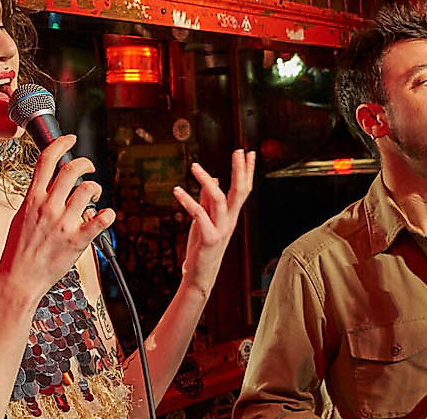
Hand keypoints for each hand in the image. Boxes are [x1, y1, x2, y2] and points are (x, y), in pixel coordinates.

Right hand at [0, 135, 115, 292]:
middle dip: (85, 163)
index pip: (46, 160)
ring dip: (96, 188)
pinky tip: (106, 215)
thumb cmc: (18, 251)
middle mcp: (48, 207)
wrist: (18, 278)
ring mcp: (63, 223)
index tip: (70, 139)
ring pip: (88, 190)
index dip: (60, 144)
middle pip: (72, 170)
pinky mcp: (77, 240)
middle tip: (89, 167)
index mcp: (32, 199)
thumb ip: (37, 200)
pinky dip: (107, 215)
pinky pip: (100, 220)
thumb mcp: (21, 217)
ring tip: (94, 194)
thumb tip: (52, 187)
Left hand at [171, 150, 254, 294]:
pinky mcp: (209, 238)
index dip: (247, 171)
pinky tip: (177, 191)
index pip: (244, 189)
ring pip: (220, 200)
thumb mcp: (206, 219)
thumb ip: (209, 199)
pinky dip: (188, 201)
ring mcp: (221, 229)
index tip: (249, 152)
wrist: (200, 275)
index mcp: (231, 215)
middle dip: (240, 170)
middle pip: (240, 192)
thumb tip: (214, 178)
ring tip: (194, 166)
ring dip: (207, 181)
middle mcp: (230, 220)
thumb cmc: (203, 247)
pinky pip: (199, 215)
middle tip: (238, 151)